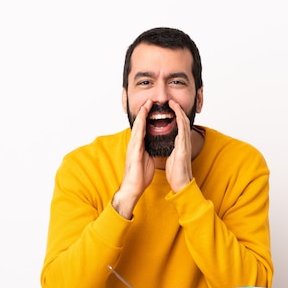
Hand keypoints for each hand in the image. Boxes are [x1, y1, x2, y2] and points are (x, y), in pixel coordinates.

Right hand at [112, 101, 155, 218]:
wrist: (133, 187)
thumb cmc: (140, 175)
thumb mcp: (147, 159)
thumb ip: (149, 150)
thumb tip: (153, 144)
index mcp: (138, 146)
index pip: (143, 128)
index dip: (146, 117)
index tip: (151, 107)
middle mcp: (134, 144)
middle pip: (139, 125)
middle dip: (143, 112)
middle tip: (149, 100)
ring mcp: (133, 148)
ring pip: (137, 128)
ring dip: (141, 116)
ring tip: (146, 106)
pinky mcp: (134, 153)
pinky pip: (137, 138)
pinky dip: (140, 128)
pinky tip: (142, 121)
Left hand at [166, 100, 192, 192]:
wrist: (181, 184)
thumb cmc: (177, 173)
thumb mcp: (173, 157)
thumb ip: (174, 149)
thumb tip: (171, 144)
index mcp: (180, 144)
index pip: (179, 126)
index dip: (175, 115)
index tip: (170, 107)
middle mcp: (184, 142)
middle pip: (183, 121)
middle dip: (178, 110)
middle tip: (171, 101)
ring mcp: (185, 145)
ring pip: (184, 124)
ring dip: (179, 112)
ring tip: (173, 103)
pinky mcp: (183, 149)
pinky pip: (183, 132)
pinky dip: (181, 121)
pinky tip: (178, 114)